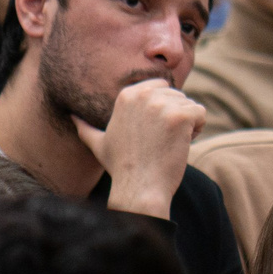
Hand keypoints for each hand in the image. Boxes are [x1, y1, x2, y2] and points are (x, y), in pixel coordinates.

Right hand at [77, 79, 204, 219]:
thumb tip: (71, 116)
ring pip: (189, 105)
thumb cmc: (121, 168)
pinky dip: (197, 129)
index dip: (163, 108)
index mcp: (127, 95)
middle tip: (161, 140)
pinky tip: (181, 144)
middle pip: (177, 95)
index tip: (154, 130)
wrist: (139, 187)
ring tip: (169, 143)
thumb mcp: (98, 143)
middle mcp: (143, 95)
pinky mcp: (180, 116)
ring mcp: (162, 105)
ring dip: (187, 124)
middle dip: (176, 116)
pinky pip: (201, 113)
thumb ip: (86, 128)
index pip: (160, 86)